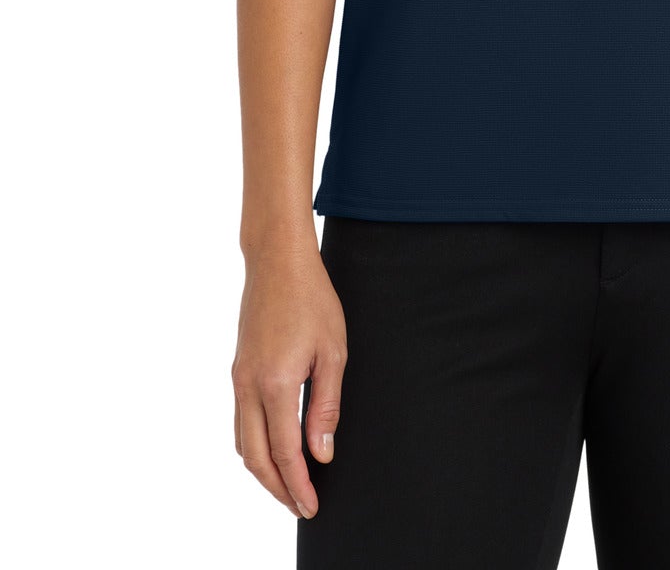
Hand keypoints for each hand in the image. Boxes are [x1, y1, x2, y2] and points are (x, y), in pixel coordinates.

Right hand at [231, 241, 347, 519]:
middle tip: (301, 505)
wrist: (277, 261)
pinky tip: (272, 448)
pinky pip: (240, 421)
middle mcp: (249, 386)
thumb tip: (321, 453)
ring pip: (242, 443)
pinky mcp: (238, 370)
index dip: (297, 485)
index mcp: (277, 384)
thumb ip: (326, 407)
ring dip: (262, 470)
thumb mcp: (332, 352)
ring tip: (289, 485)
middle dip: (277, 488)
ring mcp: (239, 378)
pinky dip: (254, 445)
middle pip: (255, 458)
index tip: (311, 506)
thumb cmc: (312, 299)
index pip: (284, 452)